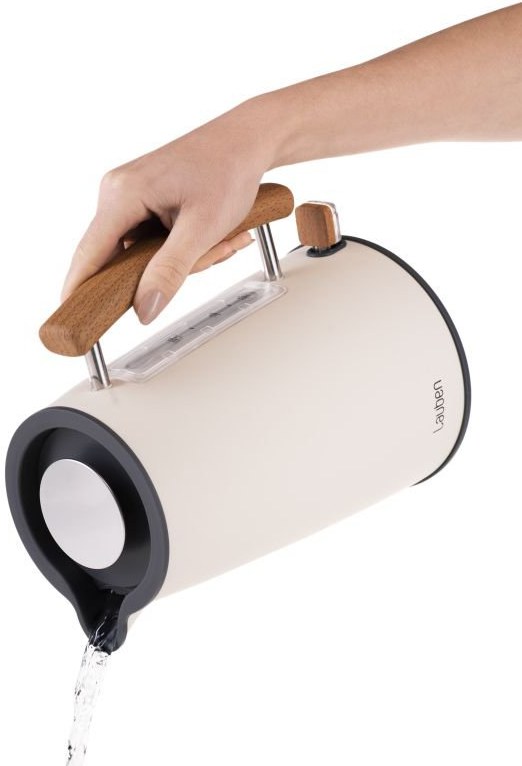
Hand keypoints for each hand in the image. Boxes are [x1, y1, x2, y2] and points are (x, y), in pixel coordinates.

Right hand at [62, 101, 276, 323]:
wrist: (248, 139)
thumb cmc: (228, 169)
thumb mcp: (202, 228)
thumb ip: (171, 271)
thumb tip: (144, 309)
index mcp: (122, 194)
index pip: (89, 254)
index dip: (80, 291)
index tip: (71, 321)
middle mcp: (117, 192)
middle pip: (124, 259)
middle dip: (170, 268)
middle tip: (210, 254)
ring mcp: (130, 195)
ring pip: (145, 254)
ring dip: (187, 256)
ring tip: (220, 238)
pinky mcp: (145, 200)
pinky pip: (156, 240)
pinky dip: (186, 245)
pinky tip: (212, 234)